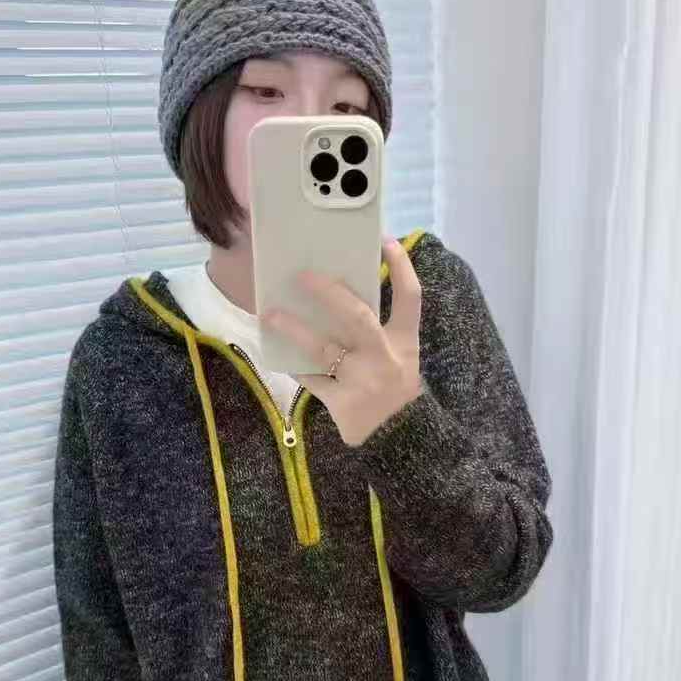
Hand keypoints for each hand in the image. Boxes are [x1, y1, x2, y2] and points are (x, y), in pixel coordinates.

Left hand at [260, 237, 424, 446]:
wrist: (401, 439)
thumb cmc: (395, 389)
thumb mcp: (401, 357)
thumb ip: (381, 329)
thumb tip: (342, 293)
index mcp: (405, 342)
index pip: (410, 298)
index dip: (402, 268)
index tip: (387, 241)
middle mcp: (386, 357)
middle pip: (357, 316)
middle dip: (329, 293)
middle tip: (303, 275)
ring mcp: (363, 381)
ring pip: (324, 348)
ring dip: (295, 329)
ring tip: (270, 314)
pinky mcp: (343, 403)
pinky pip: (313, 379)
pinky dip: (295, 365)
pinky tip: (276, 352)